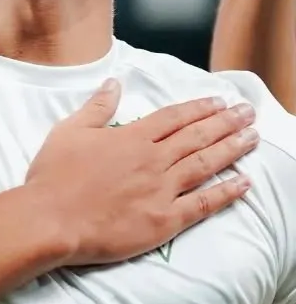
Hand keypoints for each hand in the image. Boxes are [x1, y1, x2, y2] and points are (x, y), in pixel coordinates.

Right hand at [24, 80, 254, 266]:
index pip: (173, 118)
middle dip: (226, 122)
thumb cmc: (53, 177)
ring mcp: (161, 190)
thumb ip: (96, 108)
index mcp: (131, 138)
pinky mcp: (164, 220)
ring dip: (231, 149)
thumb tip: (113, 84)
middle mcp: (152, 160)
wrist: (51, 220)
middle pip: (197, 136)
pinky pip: (202, 204)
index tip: (219, 101)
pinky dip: (225, 192)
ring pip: (205, 164)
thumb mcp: (68, 132)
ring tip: (252, 137)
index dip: (198, 107)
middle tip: (248, 113)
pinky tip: (244, 183)